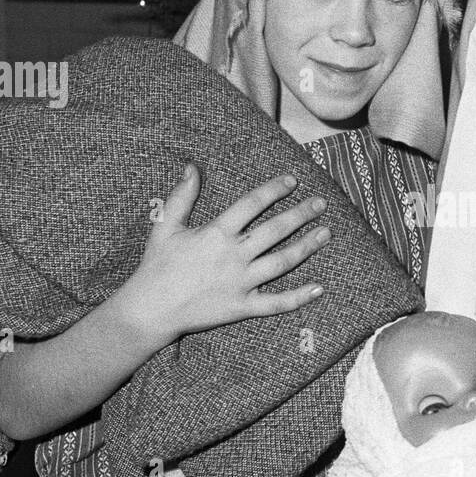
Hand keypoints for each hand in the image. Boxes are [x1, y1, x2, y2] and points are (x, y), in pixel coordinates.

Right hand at [121, 166, 330, 342]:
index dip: (274, 190)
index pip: (252, 204)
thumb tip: (191, 167)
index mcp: (216, 233)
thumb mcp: (164, 226)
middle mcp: (233, 256)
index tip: (292, 181)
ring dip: (306, 247)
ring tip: (326, 233)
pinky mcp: (241, 307)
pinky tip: (319, 288)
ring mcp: (240, 282)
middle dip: (301, 214)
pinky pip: (275, 303)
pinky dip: (298, 297)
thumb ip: (182, 196)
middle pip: (275, 230)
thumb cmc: (156, 265)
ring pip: (281, 262)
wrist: (149, 309)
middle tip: (321, 203)